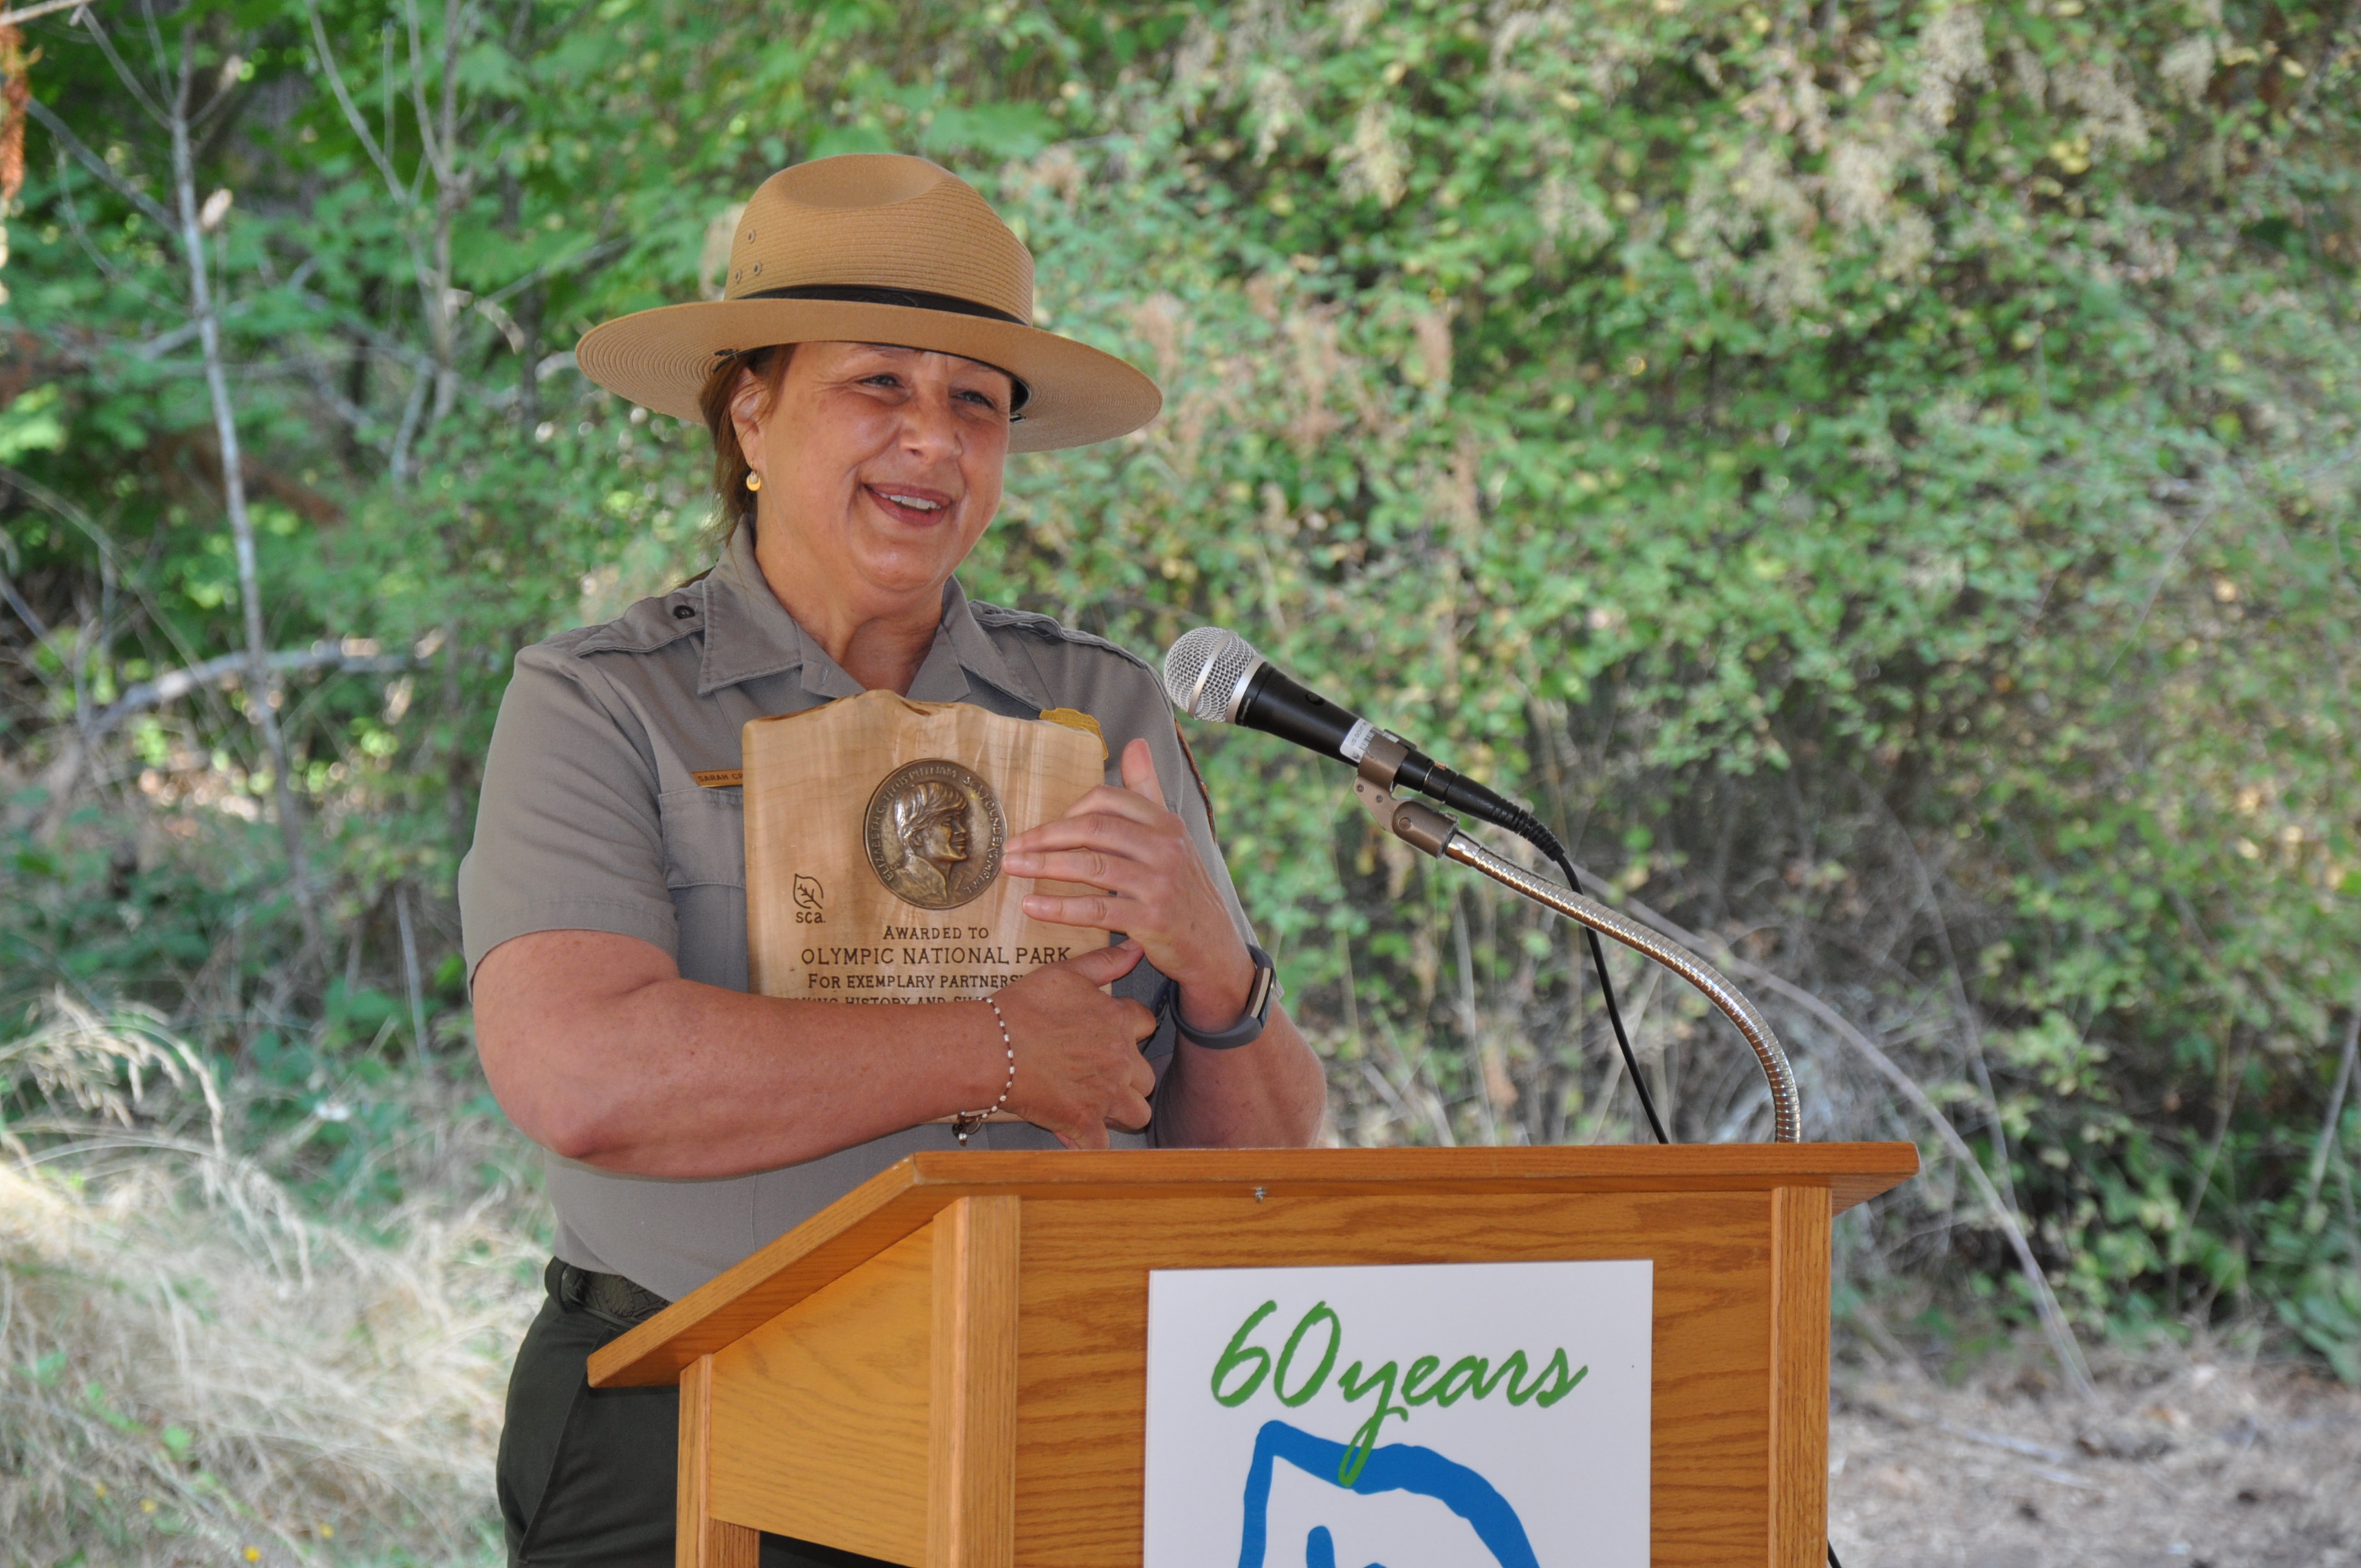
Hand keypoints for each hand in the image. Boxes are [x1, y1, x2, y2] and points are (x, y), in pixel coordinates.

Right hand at [989, 939, 1158, 1148]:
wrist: (992, 1046)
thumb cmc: (1023, 1008)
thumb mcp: (1065, 974)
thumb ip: (1104, 962)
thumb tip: (1136, 947)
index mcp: (1118, 1021)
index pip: (1147, 1025)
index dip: (1131, 1031)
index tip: (1113, 1036)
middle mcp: (1120, 1059)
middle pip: (1146, 1076)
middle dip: (1129, 1078)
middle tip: (1100, 1076)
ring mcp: (1105, 1094)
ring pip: (1137, 1113)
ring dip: (1121, 1112)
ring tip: (1096, 1106)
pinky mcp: (1084, 1122)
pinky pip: (1101, 1145)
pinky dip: (1091, 1144)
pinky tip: (1078, 1137)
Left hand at [1003, 738, 1254, 1036]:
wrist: (1212, 945)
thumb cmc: (1183, 888)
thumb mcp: (1173, 835)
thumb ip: (1148, 790)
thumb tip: (1135, 744)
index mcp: (1165, 823)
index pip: (1108, 799)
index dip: (1068, 809)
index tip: (1043, 828)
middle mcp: (1165, 848)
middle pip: (1094, 829)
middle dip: (1046, 836)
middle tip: (1011, 847)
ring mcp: (1159, 884)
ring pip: (1091, 867)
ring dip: (1044, 866)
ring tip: (1012, 869)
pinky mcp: (1152, 920)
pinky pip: (1096, 910)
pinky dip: (1059, 907)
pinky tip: (1032, 906)